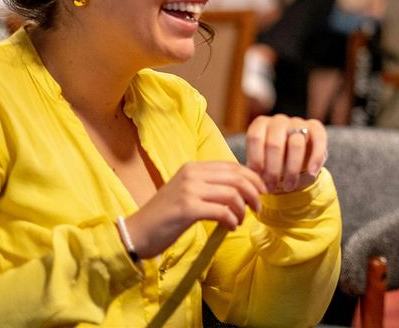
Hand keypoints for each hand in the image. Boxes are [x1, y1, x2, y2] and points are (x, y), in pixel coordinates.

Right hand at [124, 161, 265, 258]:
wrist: (136, 233)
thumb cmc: (165, 216)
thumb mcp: (188, 193)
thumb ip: (211, 187)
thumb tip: (243, 190)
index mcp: (193, 167)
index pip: (233, 166)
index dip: (252, 178)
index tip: (261, 191)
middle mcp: (192, 174)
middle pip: (236, 177)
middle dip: (253, 192)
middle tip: (258, 207)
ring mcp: (189, 190)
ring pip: (232, 194)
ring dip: (242, 209)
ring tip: (240, 220)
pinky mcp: (187, 208)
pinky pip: (221, 211)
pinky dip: (231, 219)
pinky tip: (230, 227)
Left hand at [245, 114, 327, 193]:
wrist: (293, 160)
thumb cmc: (272, 163)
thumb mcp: (260, 163)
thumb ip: (255, 168)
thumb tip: (251, 180)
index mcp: (261, 124)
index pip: (255, 138)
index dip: (256, 160)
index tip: (258, 179)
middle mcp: (278, 120)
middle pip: (274, 143)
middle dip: (272, 170)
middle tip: (271, 187)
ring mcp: (298, 122)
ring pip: (296, 144)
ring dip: (292, 169)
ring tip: (288, 186)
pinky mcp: (316, 127)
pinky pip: (318, 140)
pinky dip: (315, 158)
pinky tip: (312, 172)